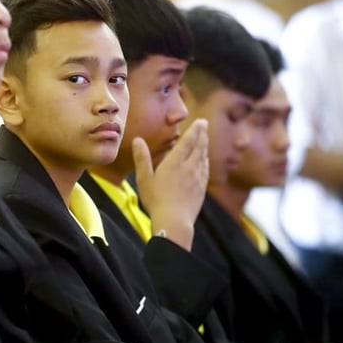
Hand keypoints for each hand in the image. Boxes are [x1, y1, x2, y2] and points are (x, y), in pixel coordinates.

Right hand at [134, 119, 208, 250]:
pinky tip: (204, 161)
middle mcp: (189, 168)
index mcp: (175, 163)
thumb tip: (138, 139)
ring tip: (204, 140)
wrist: (174, 221)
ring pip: (203, 158)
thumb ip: (142, 158)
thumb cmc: (155, 200)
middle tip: (204, 124)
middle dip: (202, 134)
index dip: (195, 130)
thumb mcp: (144, 179)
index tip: (201, 121)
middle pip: (198, 147)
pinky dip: (205, 161)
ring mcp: (197, 179)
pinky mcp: (201, 189)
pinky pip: (205, 170)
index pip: (188, 142)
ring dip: (204, 146)